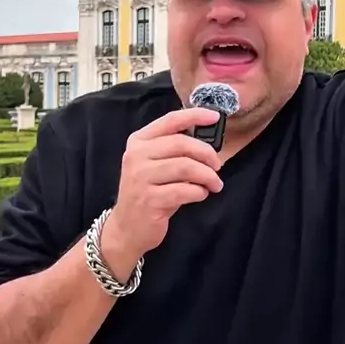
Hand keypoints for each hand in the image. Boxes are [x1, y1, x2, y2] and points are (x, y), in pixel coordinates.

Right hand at [102, 107, 222, 264]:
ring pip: (186, 167)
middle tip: (217, 166)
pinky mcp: (150, 200)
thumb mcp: (155, 165)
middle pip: (181, 143)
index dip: (195, 116)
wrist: (127, 228)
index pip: (170, 120)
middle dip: (207, 154)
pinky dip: (199, 192)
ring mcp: (141, 178)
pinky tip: (200, 195)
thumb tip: (209, 142)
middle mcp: (136, 156)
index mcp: (139, 141)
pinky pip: (185, 190)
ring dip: (207, 175)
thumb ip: (174, 150)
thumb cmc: (149, 193)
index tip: (215, 117)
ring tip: (214, 184)